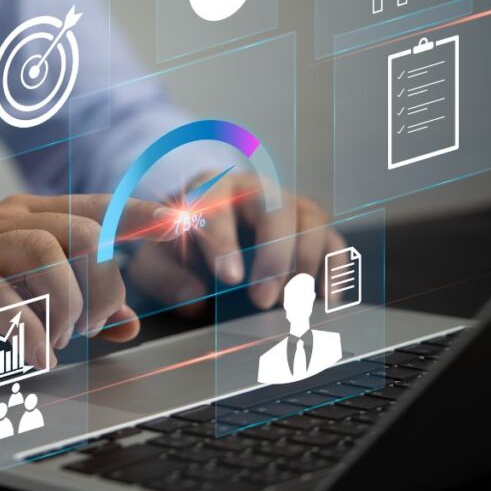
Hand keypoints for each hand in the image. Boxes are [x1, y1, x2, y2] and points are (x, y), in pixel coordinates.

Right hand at [0, 193, 174, 382]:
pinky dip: (33, 334)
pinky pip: (5, 302)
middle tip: (90, 325)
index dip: (138, 216)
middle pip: (77, 230)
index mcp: (20, 217)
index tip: (177, 229)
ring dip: (68, 306)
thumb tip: (127, 323)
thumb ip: (73, 302)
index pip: (92, 205)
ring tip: (62, 338)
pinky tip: (38, 356)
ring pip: (46, 255)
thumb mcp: (20, 298)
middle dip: (100, 283)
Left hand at [127, 172, 343, 314]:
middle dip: (273, 256)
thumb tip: (193, 298)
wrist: (200, 224)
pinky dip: (334, 267)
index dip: (223, 244)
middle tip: (262, 299)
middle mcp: (254, 189)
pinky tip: (325, 297)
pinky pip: (332, 239)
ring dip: (305, 262)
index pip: (217, 209)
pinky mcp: (309, 226)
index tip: (229, 278)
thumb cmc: (179, 240)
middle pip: (275, 209)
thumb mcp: (156, 256)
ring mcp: (287, 204)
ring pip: (310, 219)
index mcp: (209, 188)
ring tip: (293, 301)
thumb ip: (165, 276)